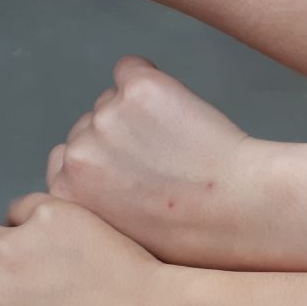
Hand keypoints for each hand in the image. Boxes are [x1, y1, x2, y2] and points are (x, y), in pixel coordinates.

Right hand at [46, 57, 256, 265]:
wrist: (241, 209)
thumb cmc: (196, 230)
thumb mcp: (125, 237)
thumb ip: (98, 205)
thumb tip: (103, 180)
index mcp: (67, 195)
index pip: (65, 161)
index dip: (102, 162)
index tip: (130, 169)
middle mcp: (78, 154)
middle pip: (89, 127)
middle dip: (120, 139)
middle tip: (164, 159)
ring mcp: (107, 117)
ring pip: (112, 100)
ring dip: (138, 112)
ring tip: (180, 143)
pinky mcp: (139, 89)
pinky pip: (131, 68)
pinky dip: (149, 79)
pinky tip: (178, 106)